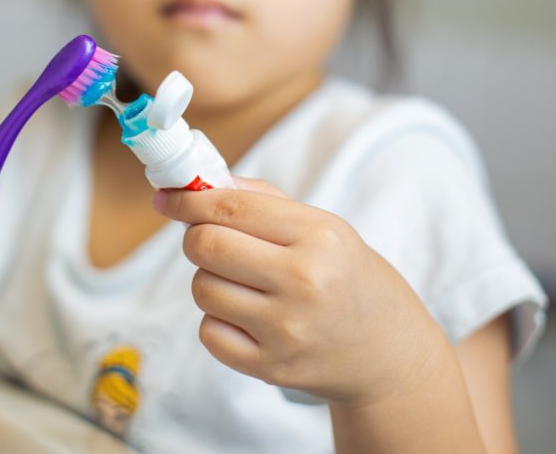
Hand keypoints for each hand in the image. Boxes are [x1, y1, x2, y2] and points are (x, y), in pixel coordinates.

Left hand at [153, 177, 449, 406]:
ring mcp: (287, 329)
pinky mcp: (271, 368)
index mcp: (320, 236)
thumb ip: (260, 200)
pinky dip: (218, 322)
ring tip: (243, 284)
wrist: (387, 352)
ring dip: (210, 281)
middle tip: (210, 241)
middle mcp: (305, 282)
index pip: (230, 207)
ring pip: (202, 289)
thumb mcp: (323, 227)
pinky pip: (209, 333)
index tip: (168, 197)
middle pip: (206, 246)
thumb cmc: (346, 278)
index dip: (188, 199)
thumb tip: (195, 186)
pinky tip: (248, 318)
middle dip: (196, 238)